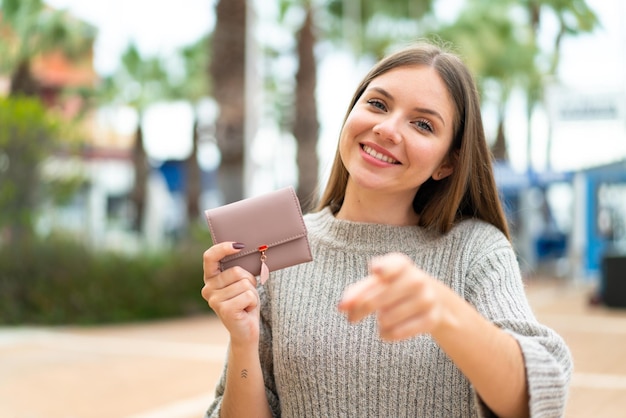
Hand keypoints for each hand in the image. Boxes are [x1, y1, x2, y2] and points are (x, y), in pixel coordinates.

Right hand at [202, 242, 259, 345]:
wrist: (246, 331)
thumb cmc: (245, 303)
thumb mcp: (241, 282)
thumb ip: (238, 269)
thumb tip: (244, 249)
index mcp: (210, 279)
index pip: (210, 257)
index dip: (223, 248)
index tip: (239, 245)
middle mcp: (208, 289)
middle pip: (236, 271)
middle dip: (248, 281)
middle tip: (246, 295)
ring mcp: (214, 300)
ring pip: (245, 283)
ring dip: (252, 293)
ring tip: (245, 304)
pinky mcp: (225, 310)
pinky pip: (248, 295)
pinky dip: (253, 302)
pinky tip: (246, 311)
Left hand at [337, 252, 451, 340]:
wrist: (432, 298)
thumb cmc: (394, 287)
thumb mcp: (378, 283)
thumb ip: (358, 291)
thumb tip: (342, 306)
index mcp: (401, 265)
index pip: (393, 265)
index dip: (384, 269)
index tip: (376, 272)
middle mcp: (416, 279)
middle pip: (375, 299)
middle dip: (359, 311)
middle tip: (351, 319)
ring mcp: (426, 299)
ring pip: (386, 319)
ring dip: (378, 322)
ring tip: (382, 319)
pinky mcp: (431, 319)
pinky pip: (398, 332)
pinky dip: (386, 334)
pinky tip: (385, 331)